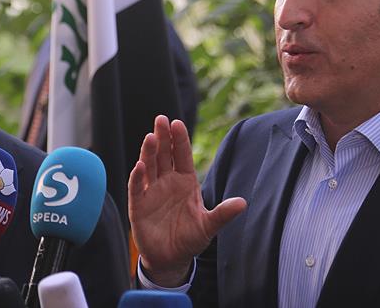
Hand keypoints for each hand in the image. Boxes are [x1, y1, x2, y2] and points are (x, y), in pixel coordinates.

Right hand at [128, 115, 246, 286]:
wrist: (171, 259)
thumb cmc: (190, 238)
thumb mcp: (209, 226)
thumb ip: (223, 214)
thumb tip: (243, 203)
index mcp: (185, 181)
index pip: (182, 155)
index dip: (179, 140)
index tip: (177, 123)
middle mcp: (167, 182)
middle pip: (164, 155)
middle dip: (162, 137)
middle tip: (161, 119)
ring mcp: (152, 192)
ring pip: (149, 166)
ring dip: (149, 152)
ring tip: (150, 137)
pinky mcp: (139, 206)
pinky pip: (137, 188)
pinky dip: (137, 177)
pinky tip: (140, 166)